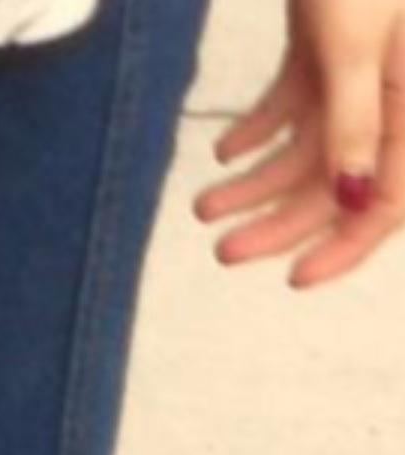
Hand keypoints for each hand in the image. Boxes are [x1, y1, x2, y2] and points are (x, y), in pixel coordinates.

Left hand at [194, 0, 404, 286]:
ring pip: (309, 149)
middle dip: (278, 220)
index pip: (389, 196)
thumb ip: (354, 119)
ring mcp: (360, 67)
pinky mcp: (327, 44)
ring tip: (204, 206)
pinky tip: (223, 153)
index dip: (345, 243)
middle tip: (221, 248)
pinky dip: (256, 130)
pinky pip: (294, 105)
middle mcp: (393, 90)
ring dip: (255, 182)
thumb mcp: (354, 42)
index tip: (294, 278)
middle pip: (338, 181)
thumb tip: (354, 197)